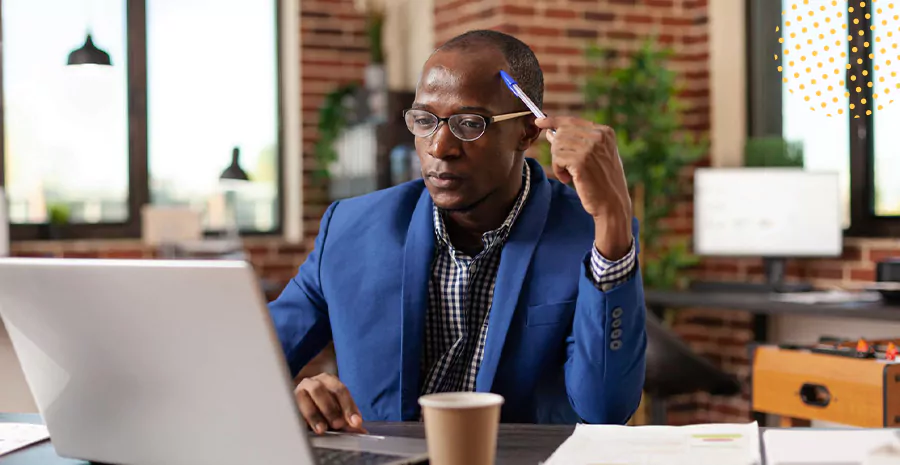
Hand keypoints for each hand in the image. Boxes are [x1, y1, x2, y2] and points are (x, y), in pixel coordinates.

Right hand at [295, 373, 366, 434]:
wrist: (302, 404)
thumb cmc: (323, 408)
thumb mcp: (337, 413)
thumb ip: (347, 421)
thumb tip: (360, 430)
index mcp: (328, 380)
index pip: (340, 390)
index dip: (349, 407)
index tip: (356, 422)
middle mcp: (312, 382)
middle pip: (320, 390)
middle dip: (330, 409)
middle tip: (338, 424)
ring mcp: (298, 391)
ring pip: (304, 397)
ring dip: (314, 415)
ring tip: (322, 429)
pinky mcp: (288, 403)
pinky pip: (293, 409)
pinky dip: (300, 418)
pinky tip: (306, 428)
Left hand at [535, 116, 632, 259]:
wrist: (613, 203)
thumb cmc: (602, 181)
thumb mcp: (593, 157)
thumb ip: (576, 142)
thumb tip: (550, 132)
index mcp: (605, 132)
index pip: (572, 121)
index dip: (553, 121)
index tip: (539, 121)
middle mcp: (598, 136)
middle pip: (561, 133)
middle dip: (558, 150)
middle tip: (565, 166)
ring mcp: (590, 148)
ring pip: (557, 145)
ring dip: (558, 162)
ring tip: (569, 174)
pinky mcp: (580, 161)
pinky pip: (557, 159)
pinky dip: (558, 170)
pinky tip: (568, 179)